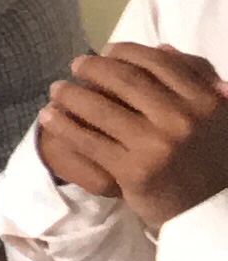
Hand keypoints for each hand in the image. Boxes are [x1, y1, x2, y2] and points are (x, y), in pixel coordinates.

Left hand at [37, 43, 227, 231]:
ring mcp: (157, 145)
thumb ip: (195, 80)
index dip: (126, 52)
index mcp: (206, 101)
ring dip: (70, 93)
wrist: (210, 212)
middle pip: (124, 80)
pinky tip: (48, 116)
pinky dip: (64, 125)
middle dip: (93, 68)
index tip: (107, 50)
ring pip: (100, 107)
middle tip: (76, 65)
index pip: (157, 64)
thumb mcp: (217, 116)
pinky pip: (89, 140)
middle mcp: (182, 119)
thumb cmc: (211, 158)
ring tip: (57, 89)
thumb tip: (163, 48)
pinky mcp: (133, 170)